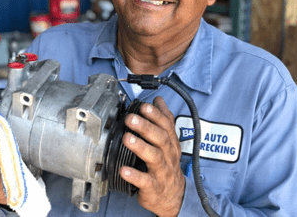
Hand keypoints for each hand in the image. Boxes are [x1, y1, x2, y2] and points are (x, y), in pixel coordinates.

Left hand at [120, 96, 184, 216]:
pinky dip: (134, 175)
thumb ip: (164, 119)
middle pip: (160, 138)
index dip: (155, 115)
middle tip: (131, 118)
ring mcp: (162, 171)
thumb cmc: (168, 164)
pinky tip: (123, 170)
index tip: (143, 106)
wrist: (173, 196)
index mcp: (171, 142)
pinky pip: (145, 181)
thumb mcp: (169, 141)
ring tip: (127, 138)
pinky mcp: (154, 187)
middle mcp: (169, 155)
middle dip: (146, 127)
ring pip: (154, 157)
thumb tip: (159, 100)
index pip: (166, 125)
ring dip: (140, 147)